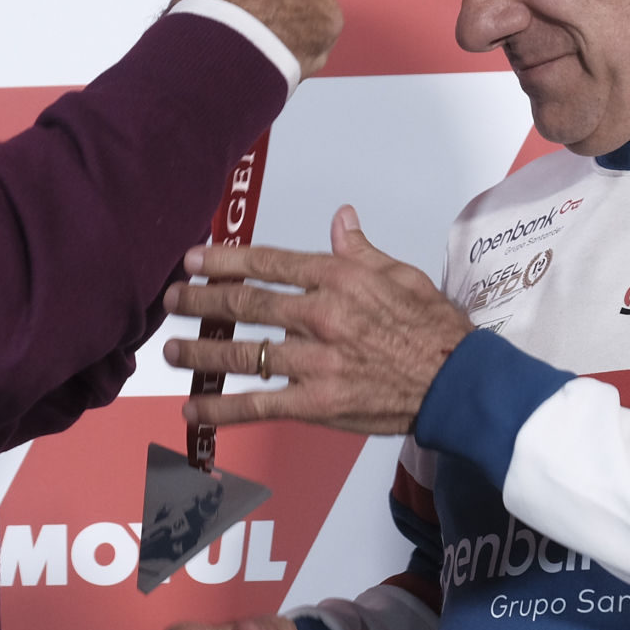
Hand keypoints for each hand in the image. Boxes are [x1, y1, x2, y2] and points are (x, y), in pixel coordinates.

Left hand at [162, 205, 472, 433]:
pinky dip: (222, 410)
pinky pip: (259, 405)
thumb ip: (360, 250)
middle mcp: (320, 315)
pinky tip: (195, 411)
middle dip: (201, 301)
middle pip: (245, 305)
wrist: (456, 382)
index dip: (225, 260)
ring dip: (202, 353)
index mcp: (338, 280)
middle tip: (172, 300)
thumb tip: (341, 219)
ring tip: (173, 351)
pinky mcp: (317, 402)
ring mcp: (315, 361)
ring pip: (243, 355)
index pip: (268, 263)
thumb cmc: (434, 329)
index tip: (194, 259)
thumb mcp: (401, 275)